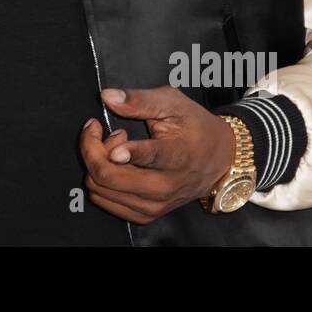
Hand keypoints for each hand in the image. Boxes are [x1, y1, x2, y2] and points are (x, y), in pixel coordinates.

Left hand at [78, 86, 235, 223]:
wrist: (219, 160)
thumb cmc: (194, 127)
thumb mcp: (172, 103)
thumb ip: (139, 100)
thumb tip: (107, 96)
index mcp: (177, 155)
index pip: (151, 157)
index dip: (129, 153)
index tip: (116, 149)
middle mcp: (165, 186)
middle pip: (109, 176)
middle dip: (92, 148)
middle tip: (101, 130)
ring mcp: (154, 204)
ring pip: (101, 189)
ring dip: (98, 163)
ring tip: (114, 147)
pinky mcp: (146, 214)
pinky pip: (104, 201)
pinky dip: (101, 182)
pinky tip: (115, 166)